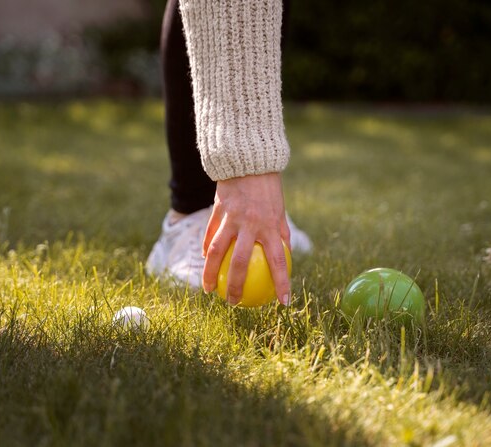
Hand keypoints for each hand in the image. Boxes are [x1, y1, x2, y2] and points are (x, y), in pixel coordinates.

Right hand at [202, 173, 291, 305]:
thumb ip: (281, 232)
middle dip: (236, 286)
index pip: (278, 260)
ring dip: (211, 274)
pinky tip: (204, 262)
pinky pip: (209, 235)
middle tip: (234, 303)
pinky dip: (206, 250)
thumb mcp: (280, 210)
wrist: (249, 161)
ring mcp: (231, 218)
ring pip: (216, 252)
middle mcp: (250, 224)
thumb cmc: (268, 188)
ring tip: (209, 290)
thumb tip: (286, 254)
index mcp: (270, 226)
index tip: (283, 302)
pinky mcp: (217, 211)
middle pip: (240, 263)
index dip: (281, 282)